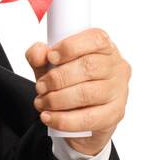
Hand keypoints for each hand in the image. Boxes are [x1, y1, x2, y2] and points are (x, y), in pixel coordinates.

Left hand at [24, 27, 129, 155]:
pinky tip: (48, 117)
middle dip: (58, 78)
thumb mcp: (50, 66)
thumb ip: (39, 56)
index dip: (70, 47)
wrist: (80, 116)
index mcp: (104, 47)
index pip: (95, 39)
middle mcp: (116, 66)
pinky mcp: (115, 114)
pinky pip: (89, 118)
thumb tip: (39, 53)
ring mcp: (119, 91)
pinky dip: (63, 119)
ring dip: (57, 99)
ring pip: (88, 93)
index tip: (51, 57)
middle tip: (40, 87)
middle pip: (90, 67)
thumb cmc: (68, 83)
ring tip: (42, 102)